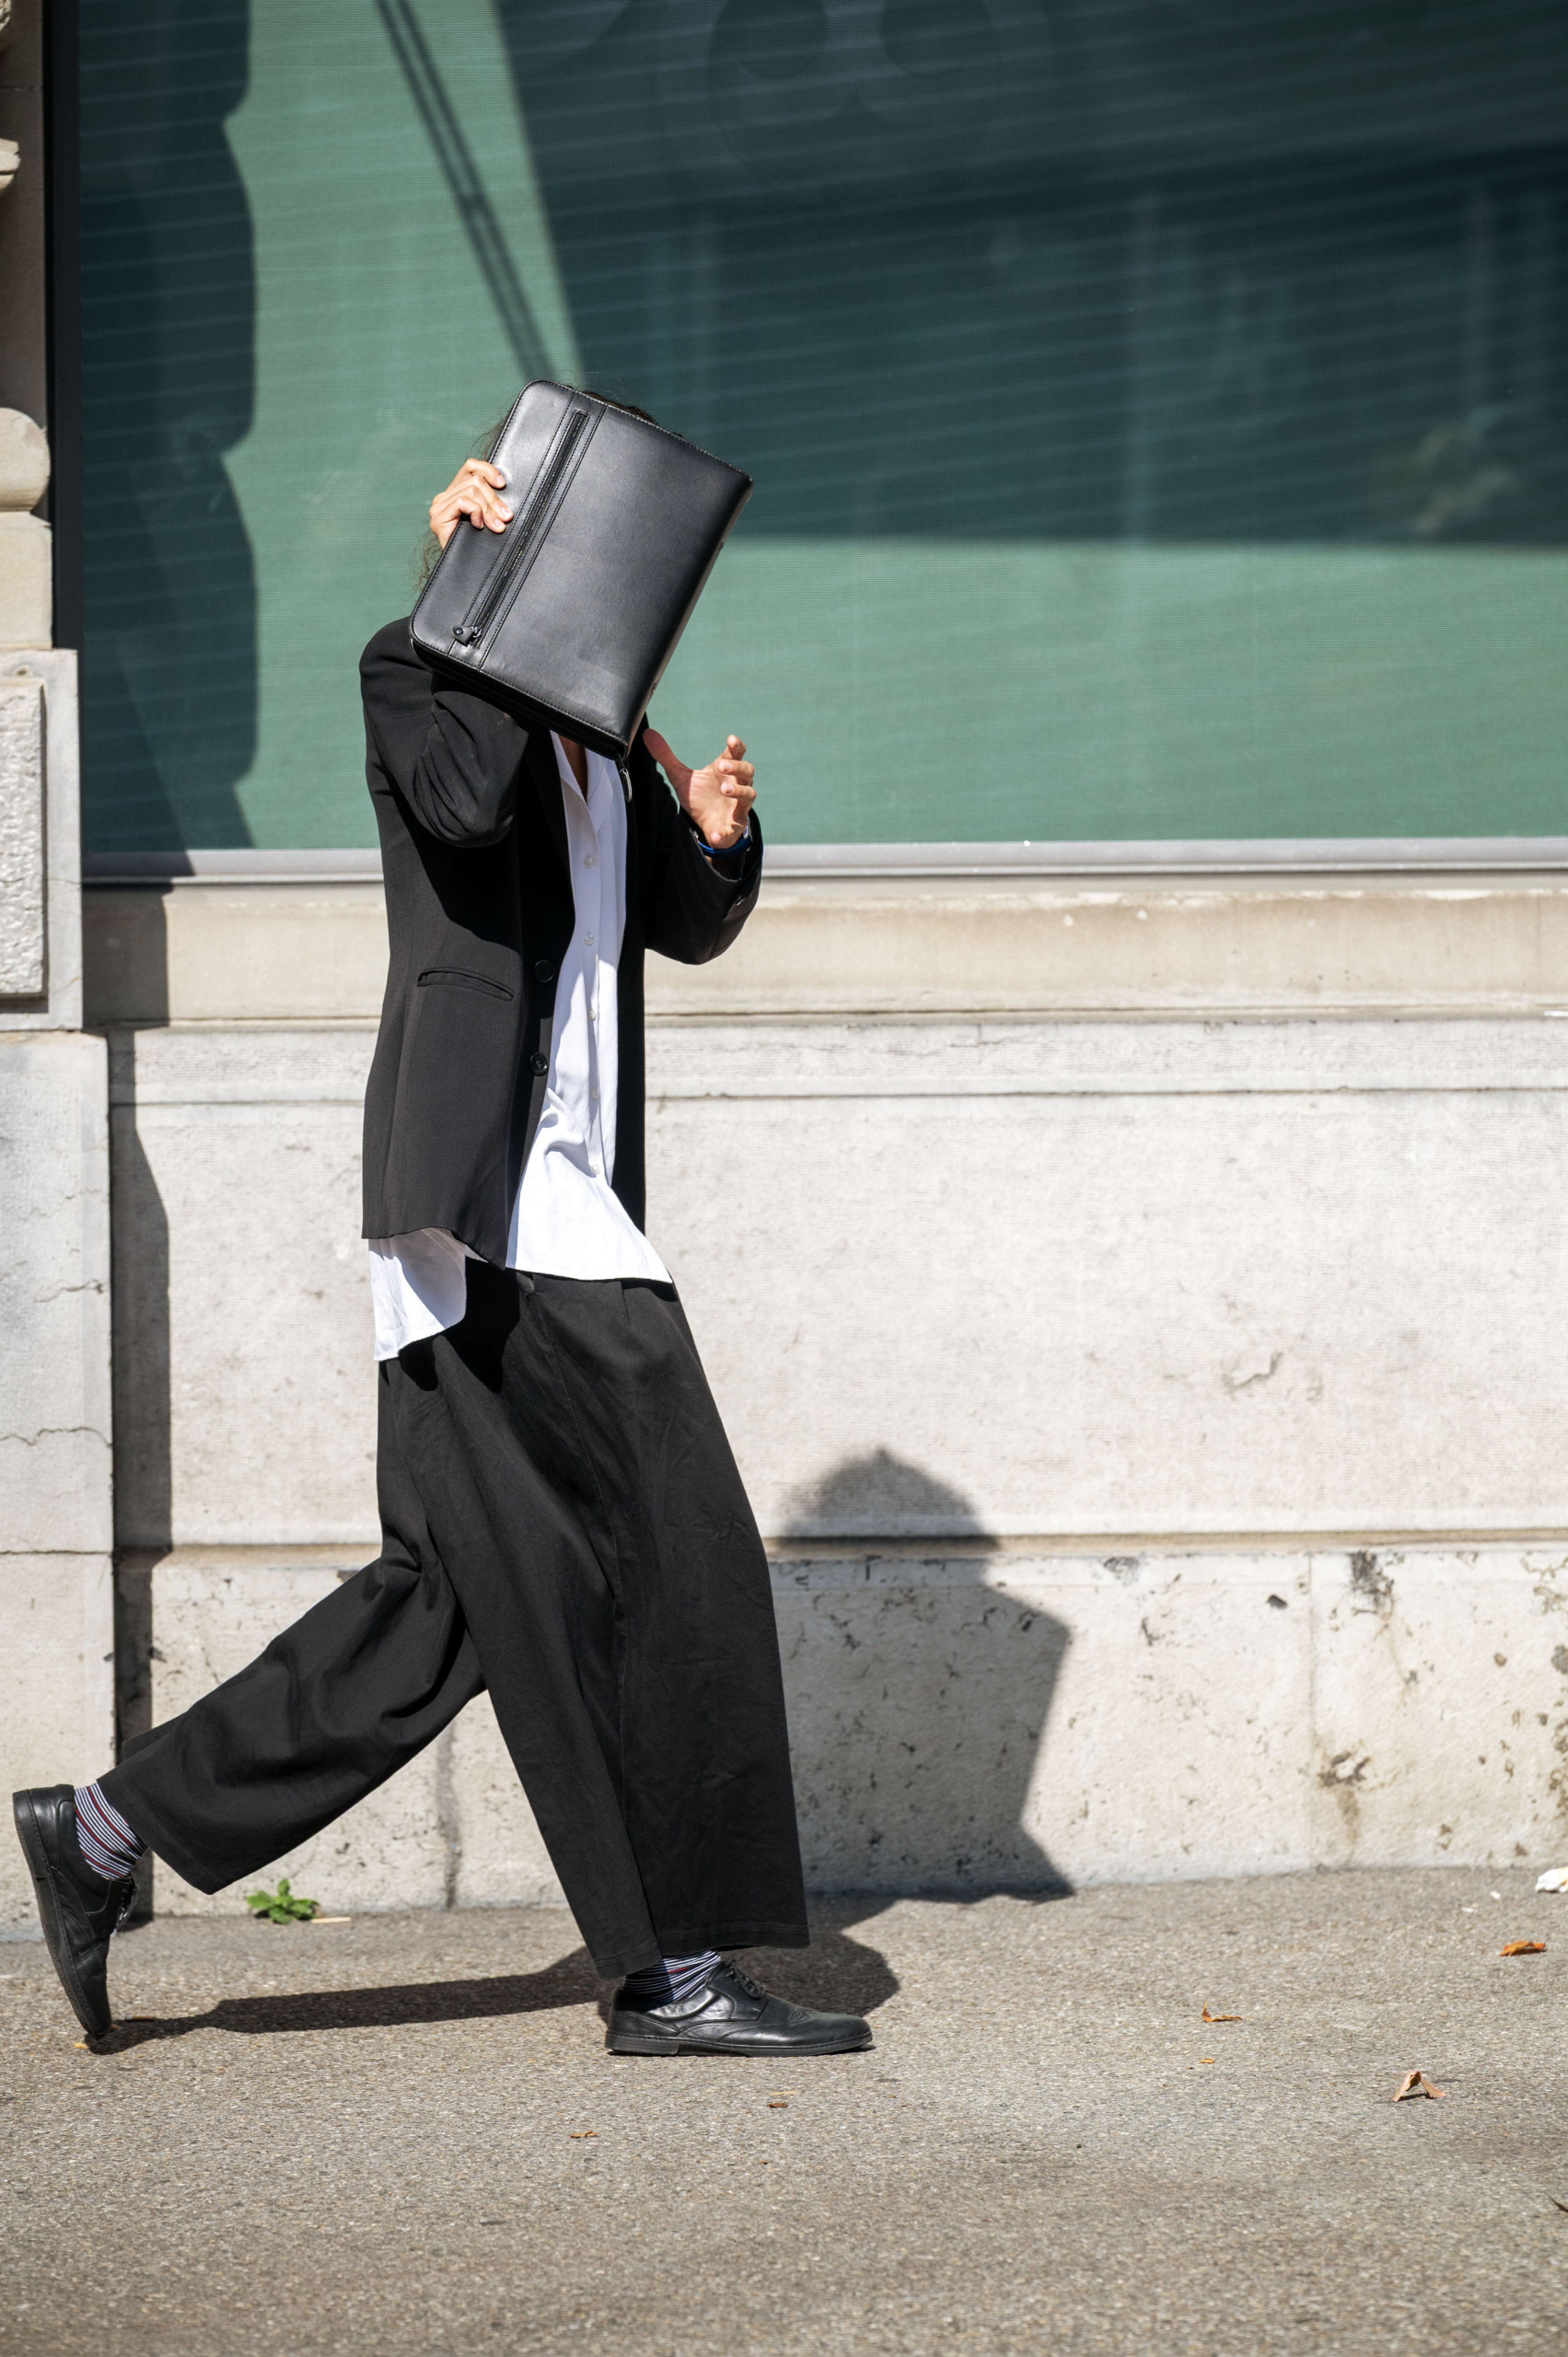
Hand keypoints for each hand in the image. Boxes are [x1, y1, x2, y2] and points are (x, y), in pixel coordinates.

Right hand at [429, 458, 511, 548]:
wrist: (465, 570)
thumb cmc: (479, 544)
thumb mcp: (489, 517)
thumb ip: (490, 502)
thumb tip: (504, 490)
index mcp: (456, 492)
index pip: (470, 467)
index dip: (488, 470)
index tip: (502, 485)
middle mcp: (444, 497)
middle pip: (474, 481)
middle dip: (494, 500)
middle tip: (505, 517)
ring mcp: (439, 507)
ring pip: (470, 491)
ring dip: (488, 509)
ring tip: (496, 526)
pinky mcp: (438, 518)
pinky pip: (461, 503)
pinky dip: (475, 513)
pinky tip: (478, 526)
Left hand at [643, 730, 754, 851]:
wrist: (705, 825)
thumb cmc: (699, 796)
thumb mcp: (680, 777)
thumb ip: (666, 757)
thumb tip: (648, 734)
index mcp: (725, 770)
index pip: (736, 753)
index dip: (736, 745)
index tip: (731, 739)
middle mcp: (737, 784)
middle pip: (747, 770)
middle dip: (737, 767)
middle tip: (721, 766)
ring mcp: (739, 805)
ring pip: (749, 794)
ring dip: (739, 791)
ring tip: (724, 790)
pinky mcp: (735, 825)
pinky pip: (735, 827)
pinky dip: (725, 832)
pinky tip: (715, 834)